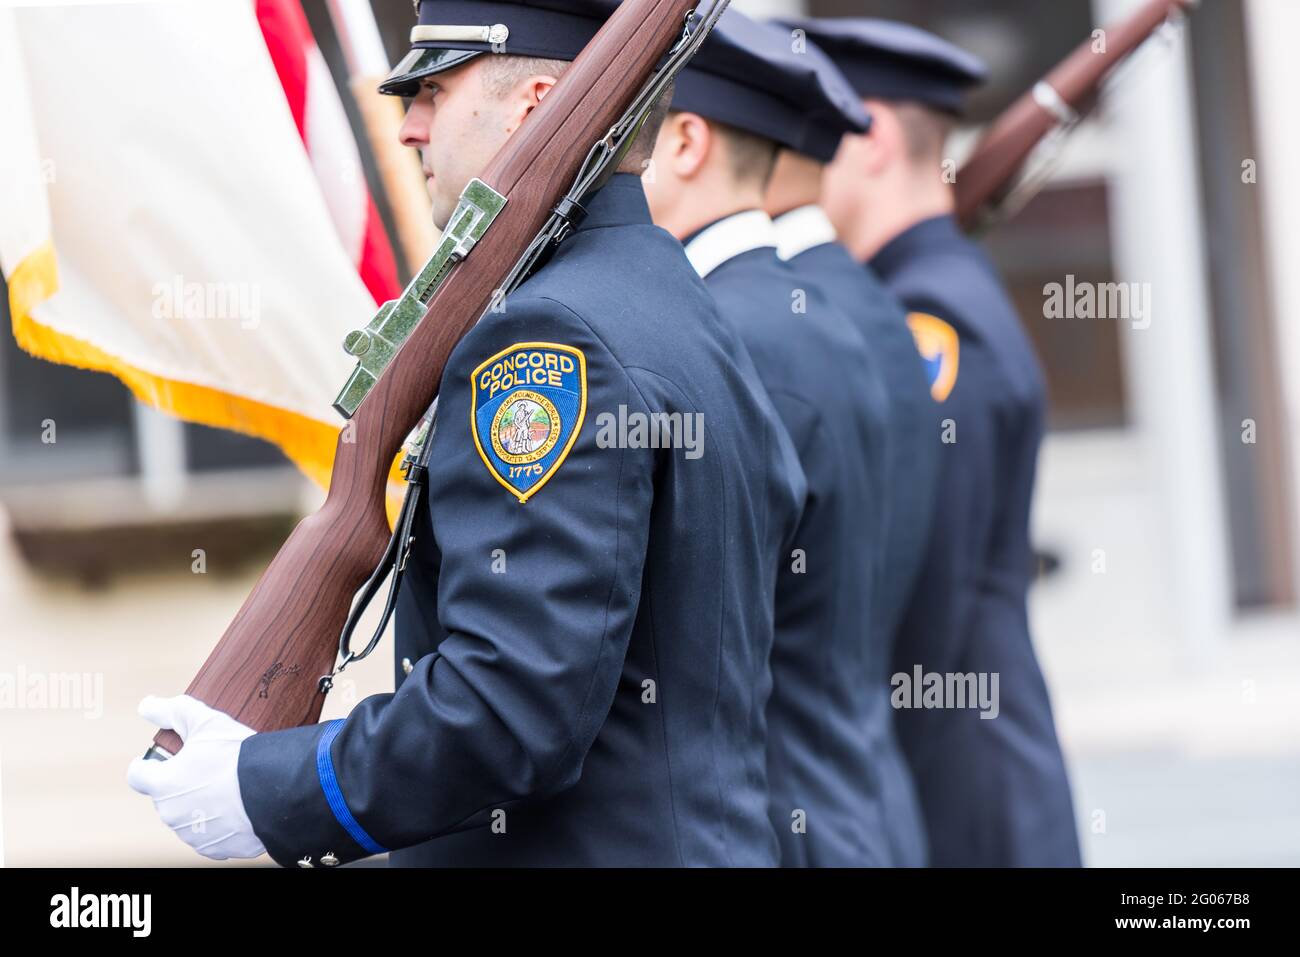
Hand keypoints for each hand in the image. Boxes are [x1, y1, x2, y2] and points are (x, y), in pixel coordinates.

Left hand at [127, 694, 266, 860]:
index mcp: (163, 785)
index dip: (148, 764)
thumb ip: (173, 711)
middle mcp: (171, 815)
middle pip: (167, 797)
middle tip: (211, 769)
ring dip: (201, 806)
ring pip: (189, 818)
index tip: (162, 760)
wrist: (275, 789)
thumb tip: (147, 705)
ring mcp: (193, 835)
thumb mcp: (206, 722)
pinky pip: (212, 836)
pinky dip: (221, 825)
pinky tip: (238, 808)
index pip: (137, 775)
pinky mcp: (217, 849)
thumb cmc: (236, 757)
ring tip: (229, 789)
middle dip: (183, 784)